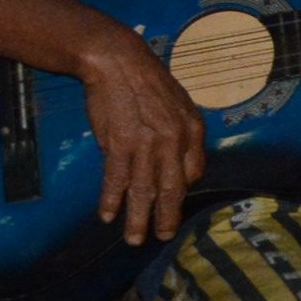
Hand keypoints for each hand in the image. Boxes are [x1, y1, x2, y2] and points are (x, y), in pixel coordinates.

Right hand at [76, 22, 207, 245]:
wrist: (118, 61)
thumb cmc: (147, 81)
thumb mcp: (178, 104)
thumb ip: (181, 134)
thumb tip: (179, 164)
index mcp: (192, 130)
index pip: (193, 172)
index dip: (182, 191)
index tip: (171, 203)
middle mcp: (173, 141)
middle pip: (172, 189)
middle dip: (166, 217)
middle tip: (163, 237)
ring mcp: (146, 145)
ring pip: (143, 190)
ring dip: (138, 218)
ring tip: (135, 239)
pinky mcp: (119, 144)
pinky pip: (116, 180)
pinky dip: (111, 199)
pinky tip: (107, 215)